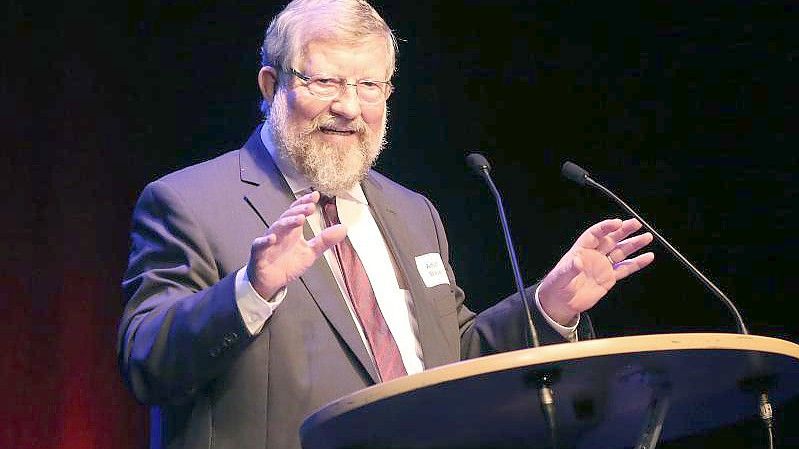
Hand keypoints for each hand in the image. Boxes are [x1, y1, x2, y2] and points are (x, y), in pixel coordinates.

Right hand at [246, 191, 346, 298]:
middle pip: (288, 217)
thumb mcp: (310, 253)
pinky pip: (260, 244)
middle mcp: (280, 232)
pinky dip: (265, 241)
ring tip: (299, 219)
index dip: (305, 202)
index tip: (316, 196)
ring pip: (277, 227)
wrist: (271, 281)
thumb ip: (325, 241)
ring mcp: (269, 241)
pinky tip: (272, 238)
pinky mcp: (259, 252)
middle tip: (310, 206)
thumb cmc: (288, 263)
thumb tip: (343, 228)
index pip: (298, 211)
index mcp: (293, 230)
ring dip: (288, 222)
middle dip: (299, 210)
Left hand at [538, 218, 654, 325]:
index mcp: (581, 250)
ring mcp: (602, 266)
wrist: (561, 303)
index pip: (595, 234)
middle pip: (610, 239)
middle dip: (623, 231)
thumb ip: (569, 269)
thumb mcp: (560, 278)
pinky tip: (647, 257)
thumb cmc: (556, 287)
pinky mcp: (609, 277)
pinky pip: (625, 268)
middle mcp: (593, 255)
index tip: (617, 222)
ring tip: (646, 237)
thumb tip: (577, 262)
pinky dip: (636, 263)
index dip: (605, 227)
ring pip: (620, 252)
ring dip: (633, 244)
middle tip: (636, 224)